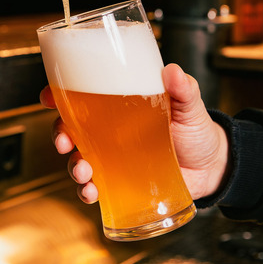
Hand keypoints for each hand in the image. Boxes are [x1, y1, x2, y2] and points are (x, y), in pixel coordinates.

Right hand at [39, 63, 229, 203]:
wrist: (213, 167)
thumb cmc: (196, 130)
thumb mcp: (190, 105)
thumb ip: (183, 88)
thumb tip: (172, 71)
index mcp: (118, 105)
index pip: (80, 95)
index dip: (58, 94)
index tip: (49, 96)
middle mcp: (108, 130)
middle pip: (69, 128)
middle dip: (58, 133)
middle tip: (63, 140)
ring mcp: (111, 157)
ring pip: (77, 158)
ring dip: (72, 165)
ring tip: (83, 170)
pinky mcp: (119, 181)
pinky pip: (94, 186)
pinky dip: (86, 190)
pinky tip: (91, 192)